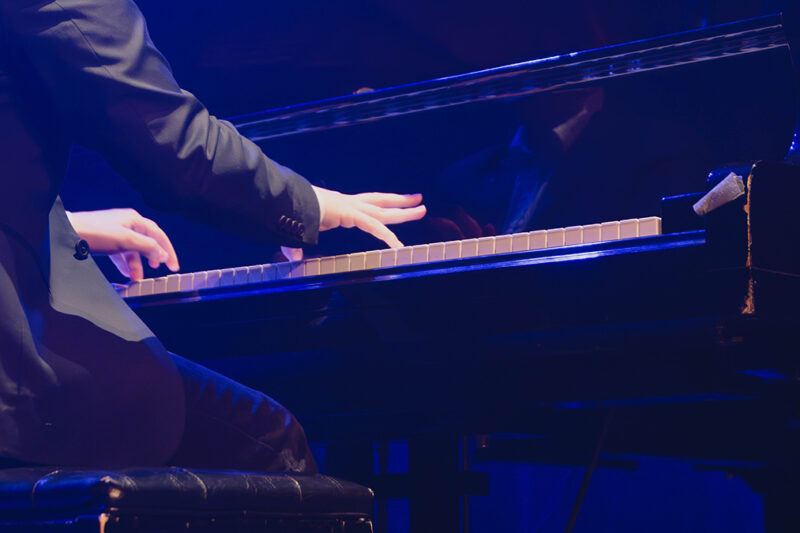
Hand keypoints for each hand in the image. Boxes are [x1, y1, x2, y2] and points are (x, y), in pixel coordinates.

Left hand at [65, 209, 178, 280]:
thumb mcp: (126, 240)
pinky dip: (126, 263)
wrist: (65, 233)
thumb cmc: (94, 233)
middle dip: (154, 257)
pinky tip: (126, 273)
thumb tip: (164, 255)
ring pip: (134, 250)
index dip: (168, 251)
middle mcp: (127, 223)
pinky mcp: (106, 240)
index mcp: (134, 219)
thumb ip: (148, 247)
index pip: (159, 235)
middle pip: (147, 242)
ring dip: (138, 264)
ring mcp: (116, 232)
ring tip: (138, 278)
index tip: (173, 266)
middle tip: (161, 271)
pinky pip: (121, 253)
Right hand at [282, 187, 425, 260]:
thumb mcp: (297, 232)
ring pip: (383, 210)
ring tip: (422, 208)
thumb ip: (297, 246)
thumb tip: (292, 259)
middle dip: (401, 201)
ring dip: (404, 211)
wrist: (283, 203)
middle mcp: (349, 204)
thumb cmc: (289, 213)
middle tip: (419, 199)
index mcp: (340, 206)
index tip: (394, 205)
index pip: (366, 204)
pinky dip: (386, 237)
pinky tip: (398, 245)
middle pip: (381, 201)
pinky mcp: (348, 214)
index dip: (382, 204)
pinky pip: (372, 226)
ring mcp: (350, 207)